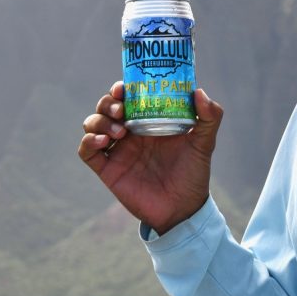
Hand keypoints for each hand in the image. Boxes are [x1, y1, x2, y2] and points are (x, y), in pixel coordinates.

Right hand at [78, 82, 223, 234]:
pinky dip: (88, 142)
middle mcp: (129, 132)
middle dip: (108, 102)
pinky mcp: (108, 170)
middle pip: (106, 106)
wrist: (184, 208)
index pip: (127, 96)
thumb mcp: (204, 142)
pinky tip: (102, 141)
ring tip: (120, 130)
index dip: (121, 87)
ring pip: (92, 124)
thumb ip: (210, 117)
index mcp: (148, 120)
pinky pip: (86, 152)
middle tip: (122, 109)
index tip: (125, 86)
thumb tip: (199, 91)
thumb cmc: (193, 173)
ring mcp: (117, 150)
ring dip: (100, 120)